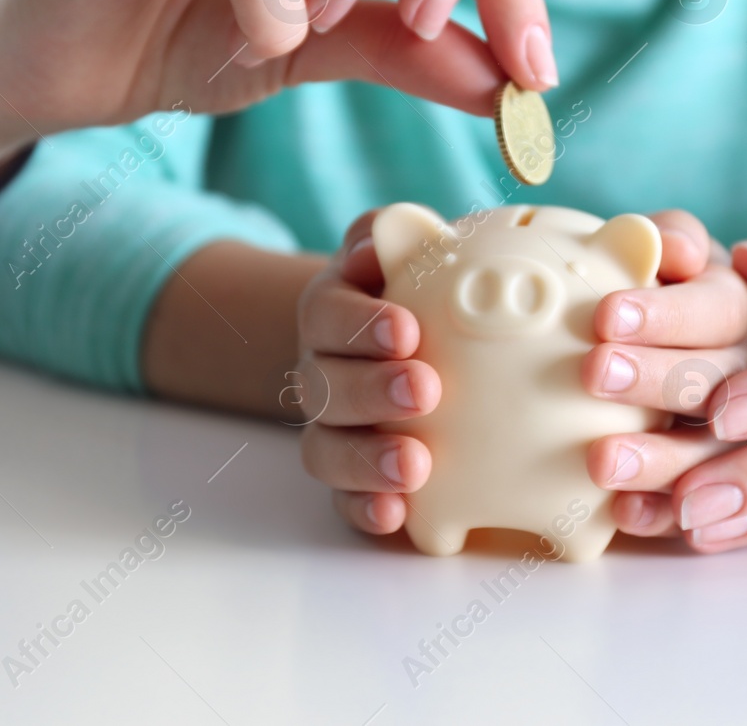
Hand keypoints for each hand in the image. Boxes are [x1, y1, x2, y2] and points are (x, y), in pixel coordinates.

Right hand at [296, 211, 438, 535]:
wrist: (394, 342)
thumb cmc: (410, 288)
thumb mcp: (400, 250)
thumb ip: (392, 235)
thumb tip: (397, 228)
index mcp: (330, 312)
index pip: (328, 313)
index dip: (361, 324)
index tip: (408, 330)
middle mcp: (320, 371)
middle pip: (324, 385)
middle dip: (371, 390)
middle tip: (426, 391)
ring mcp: (330, 428)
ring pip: (326, 447)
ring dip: (366, 459)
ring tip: (415, 467)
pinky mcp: (348, 479)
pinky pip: (343, 500)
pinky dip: (364, 509)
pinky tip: (397, 517)